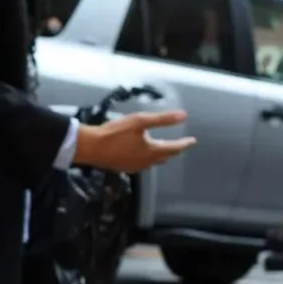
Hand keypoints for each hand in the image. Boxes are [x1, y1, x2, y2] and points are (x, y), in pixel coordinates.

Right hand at [72, 109, 192, 173]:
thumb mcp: (140, 121)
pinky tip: (142, 154)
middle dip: (173, 151)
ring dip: (160, 155)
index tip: (192, 141)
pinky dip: (147, 158)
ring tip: (163, 149)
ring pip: (152, 162)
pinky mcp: (123, 167)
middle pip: (164, 157)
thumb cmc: (115, 132)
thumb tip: (183, 116)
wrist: (90, 147)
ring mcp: (134, 167)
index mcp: (151, 151)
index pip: (174, 148)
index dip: (184, 144)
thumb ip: (163, 119)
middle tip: (179, 145)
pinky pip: (141, 164)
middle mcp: (145, 162)